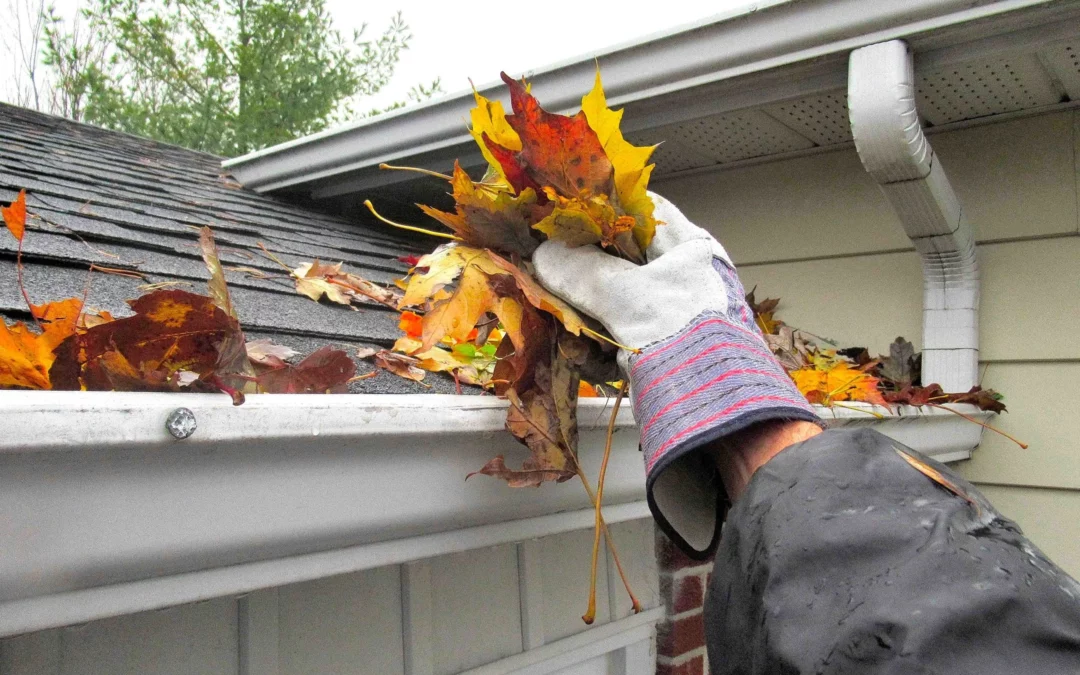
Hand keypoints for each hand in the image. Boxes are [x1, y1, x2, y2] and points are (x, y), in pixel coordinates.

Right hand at [532, 193, 820, 556]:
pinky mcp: (657, 346)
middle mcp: (683, 274)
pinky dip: (593, 333)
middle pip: (621, 253)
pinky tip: (571, 335)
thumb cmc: (688, 340)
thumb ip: (583, 272)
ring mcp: (670, 312)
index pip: (641, 207)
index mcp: (691, 247)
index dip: (599, 204)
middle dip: (581, 258)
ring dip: (582, 299)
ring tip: (549, 295)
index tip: (559, 210)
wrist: (721, 416)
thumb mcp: (629, 297)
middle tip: (544, 255)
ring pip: (614, 293)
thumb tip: (543, 252)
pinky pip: (616, 329)